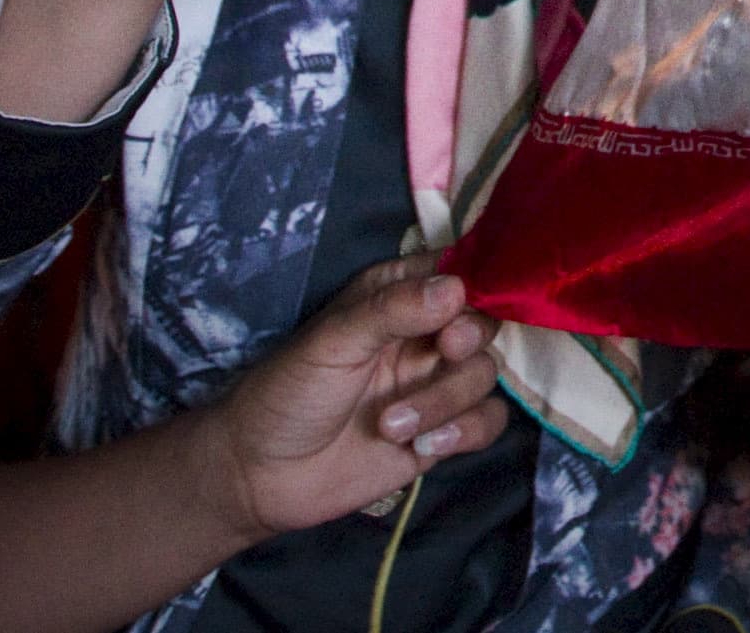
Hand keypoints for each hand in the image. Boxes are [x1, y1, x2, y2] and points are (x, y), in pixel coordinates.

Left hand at [204, 255, 507, 540]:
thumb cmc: (287, 393)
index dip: (472, 286)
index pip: (457, 272)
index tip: (457, 311)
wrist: (262, 477)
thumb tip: (456, 289)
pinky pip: (488, 421)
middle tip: (442, 353)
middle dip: (467, 342)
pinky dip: (465, 432)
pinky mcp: (442, 430)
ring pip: (484, 375)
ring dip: (446, 401)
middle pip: (483, 324)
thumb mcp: (333, 341)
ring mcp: (434, 384)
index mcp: (396, 296)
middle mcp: (422, 335)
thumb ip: (393, 311)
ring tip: (392, 425)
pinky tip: (425, 446)